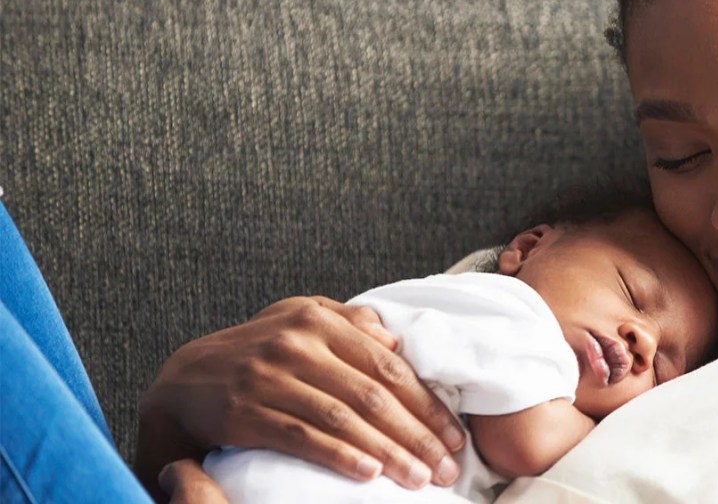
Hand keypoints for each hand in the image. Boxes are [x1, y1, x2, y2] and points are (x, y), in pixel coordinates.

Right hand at [135, 296, 466, 497]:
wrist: (183, 381)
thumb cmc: (256, 353)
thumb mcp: (299, 322)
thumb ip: (347, 324)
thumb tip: (394, 338)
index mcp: (317, 319)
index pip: (387, 364)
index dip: (426, 403)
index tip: (454, 435)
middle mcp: (296, 343)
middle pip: (373, 394)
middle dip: (417, 434)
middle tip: (447, 468)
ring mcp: (269, 377)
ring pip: (344, 418)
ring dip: (388, 452)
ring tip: (418, 478)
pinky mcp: (245, 412)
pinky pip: (303, 437)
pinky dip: (340, 456)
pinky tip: (370, 473)